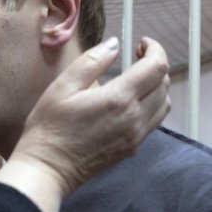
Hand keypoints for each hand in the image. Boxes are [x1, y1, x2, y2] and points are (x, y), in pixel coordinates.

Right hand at [0, 36, 169, 211]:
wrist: (47, 169)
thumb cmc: (48, 127)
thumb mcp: (62, 87)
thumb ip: (91, 61)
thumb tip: (115, 44)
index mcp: (119, 98)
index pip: (156, 66)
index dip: (155, 49)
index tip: (142, 42)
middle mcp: (134, 117)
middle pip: (164, 84)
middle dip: (156, 64)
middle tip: (138, 56)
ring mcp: (135, 136)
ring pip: (164, 104)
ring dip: (158, 85)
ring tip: (139, 77)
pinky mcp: (131, 149)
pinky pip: (154, 121)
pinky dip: (153, 105)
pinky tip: (133, 102)